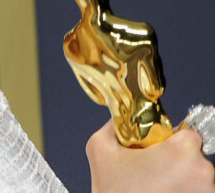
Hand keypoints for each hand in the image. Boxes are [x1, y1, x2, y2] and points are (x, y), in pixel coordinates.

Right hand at [87, 120, 214, 192]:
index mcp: (183, 152)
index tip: (158, 147)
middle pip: (194, 156)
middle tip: (153, 169)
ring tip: (156, 188)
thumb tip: (119, 119)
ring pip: (196, 178)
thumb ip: (111, 126)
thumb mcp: (99, 149)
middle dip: (176, 161)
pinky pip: (195, 192)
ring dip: (180, 180)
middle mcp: (204, 175)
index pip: (189, 132)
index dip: (171, 138)